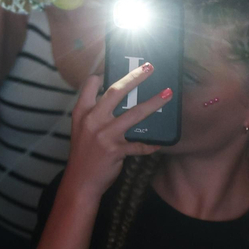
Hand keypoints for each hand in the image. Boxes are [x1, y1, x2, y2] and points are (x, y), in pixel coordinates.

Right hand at [61, 67, 170, 201]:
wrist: (80, 180)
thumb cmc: (84, 153)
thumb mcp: (82, 128)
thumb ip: (95, 113)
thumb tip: (118, 100)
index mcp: (82, 112)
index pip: (91, 84)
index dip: (103, 75)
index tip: (115, 67)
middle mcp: (92, 119)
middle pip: (116, 92)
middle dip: (135, 77)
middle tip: (149, 68)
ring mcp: (105, 134)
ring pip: (134, 114)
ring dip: (153, 103)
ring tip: (167, 94)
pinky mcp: (116, 150)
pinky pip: (139, 145)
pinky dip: (151, 145)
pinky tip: (160, 143)